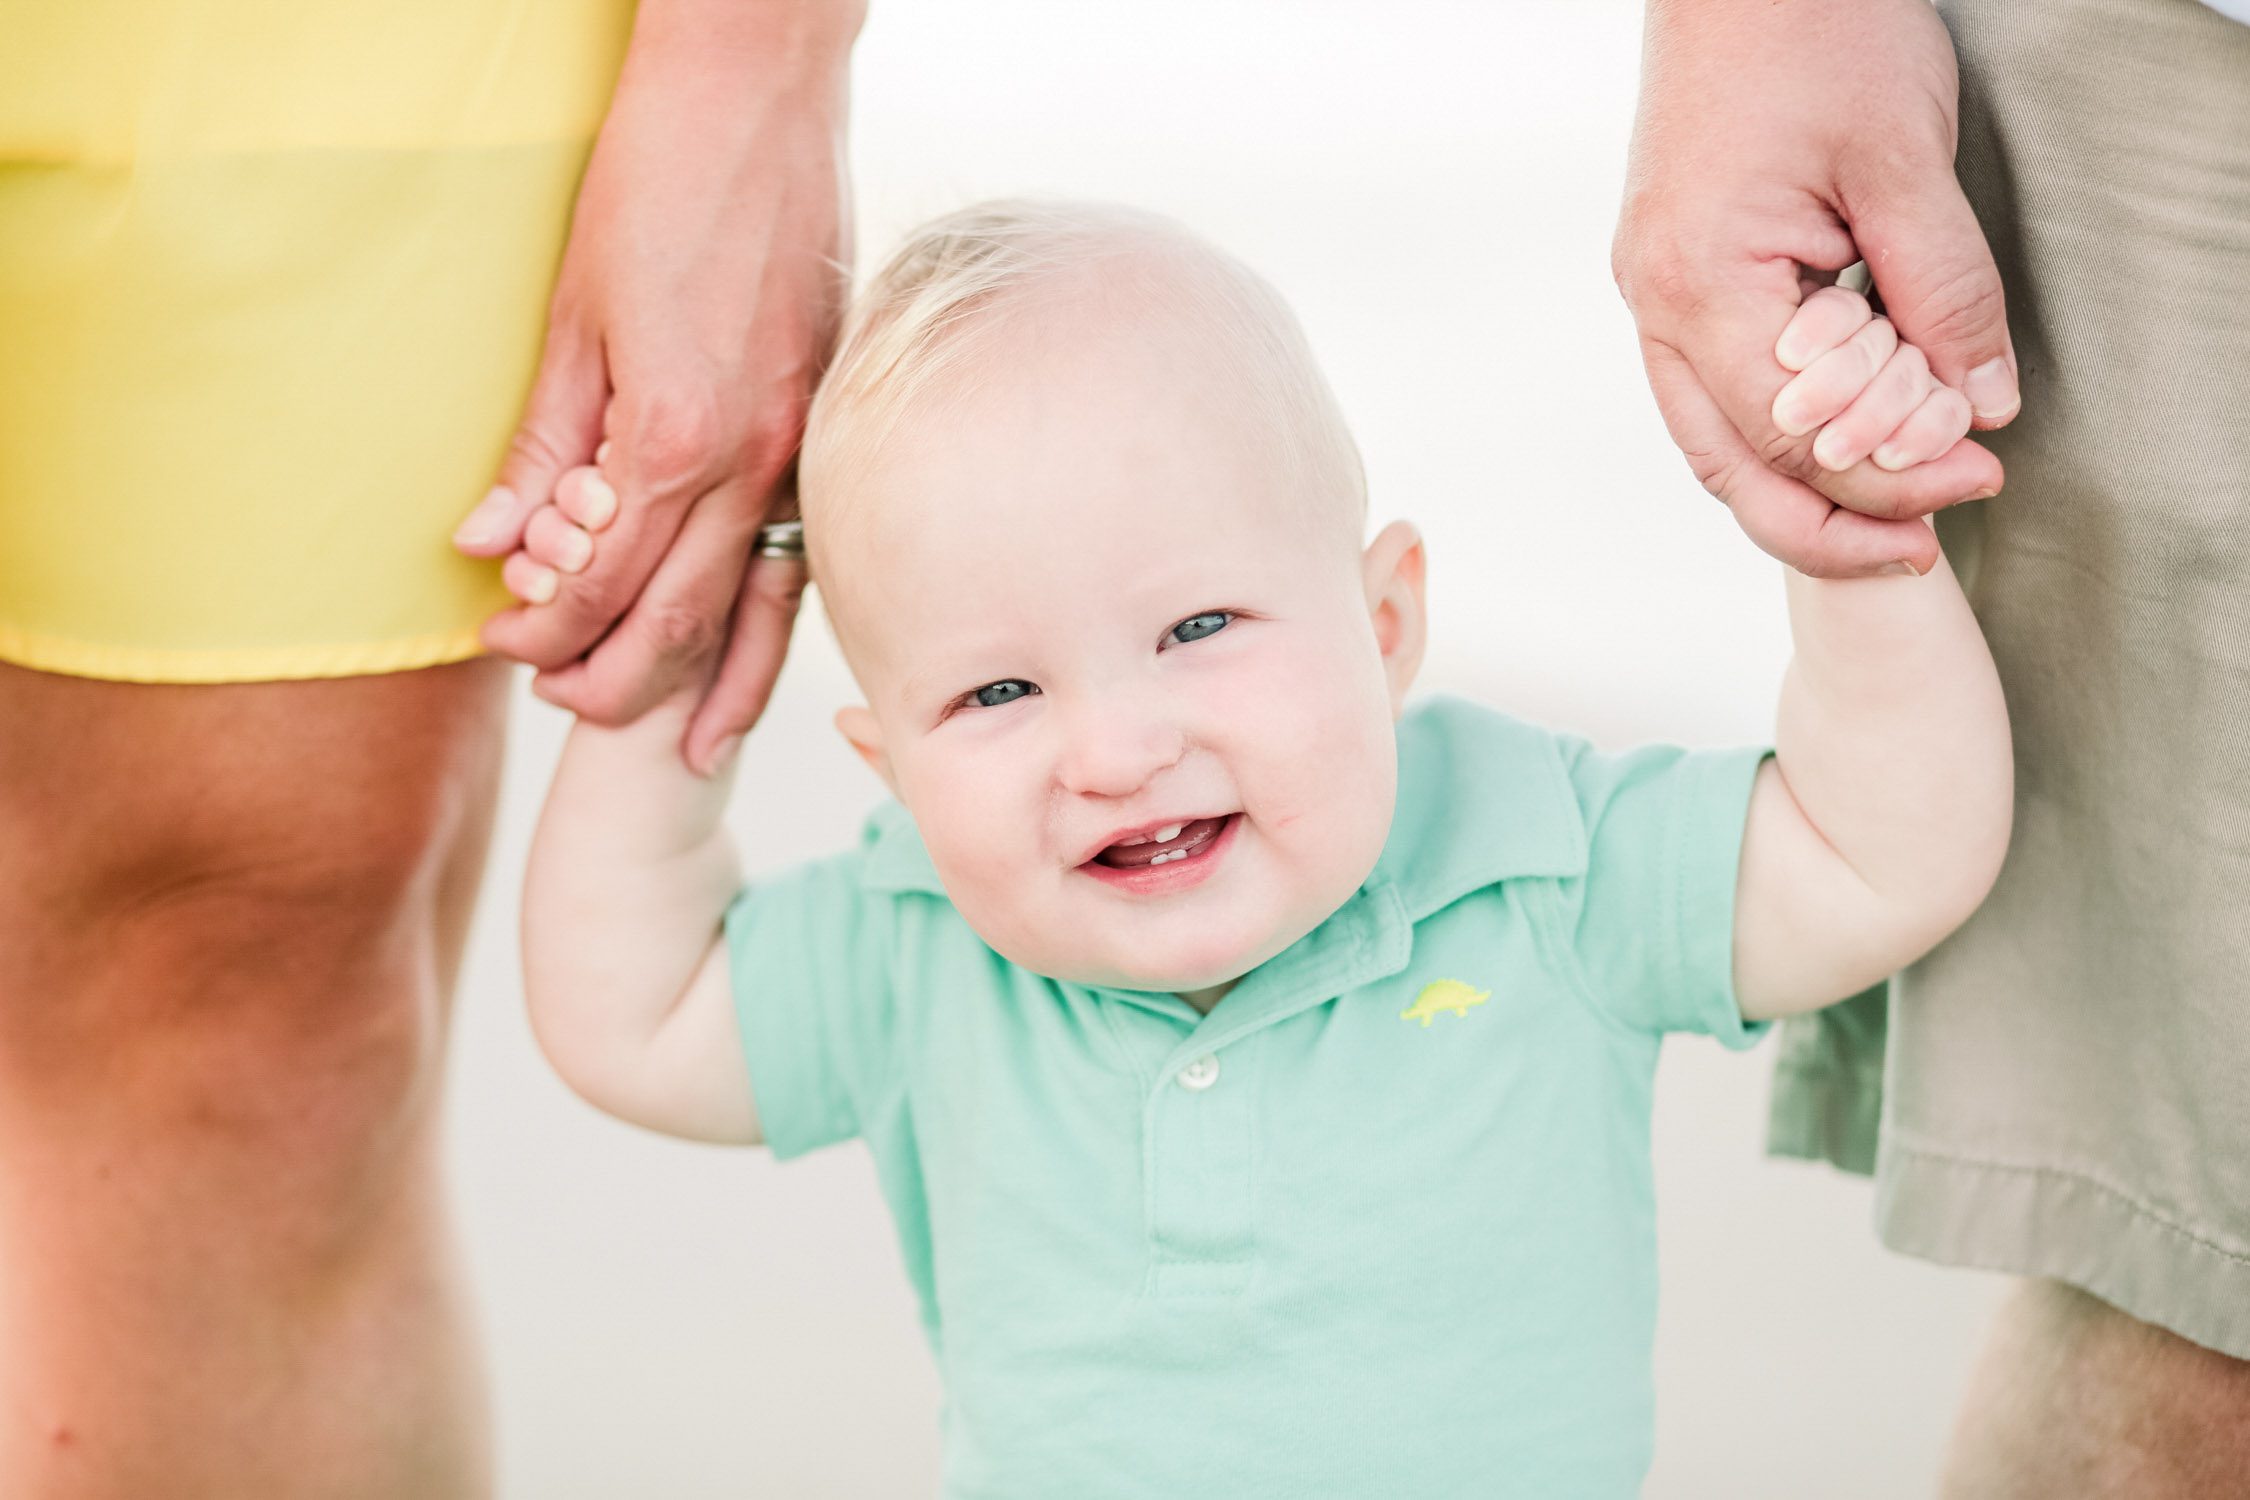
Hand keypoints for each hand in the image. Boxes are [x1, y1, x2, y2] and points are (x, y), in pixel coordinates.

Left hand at [453, 0, 858, 772]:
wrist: (758, 96)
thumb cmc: (658, 184)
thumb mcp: (571, 317)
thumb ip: (540, 448)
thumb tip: (490, 545)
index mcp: (676, 433)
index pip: (602, 580)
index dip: (543, 627)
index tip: (501, 641)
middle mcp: (754, 456)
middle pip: (681, 617)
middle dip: (611, 675)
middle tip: (557, 695)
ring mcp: (806, 444)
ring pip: (756, 603)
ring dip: (705, 678)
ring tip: (666, 737)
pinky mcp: (830, 423)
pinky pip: (803, 553)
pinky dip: (774, 621)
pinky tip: (753, 663)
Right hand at [1613, 0, 2017, 577]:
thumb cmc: (1810, 33)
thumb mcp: (1905, 159)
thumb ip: (1942, 291)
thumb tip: (1980, 404)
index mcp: (1700, 282)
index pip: (1797, 435)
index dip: (1891, 476)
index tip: (1979, 475)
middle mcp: (1657, 305)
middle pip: (1733, 470)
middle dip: (1833, 524)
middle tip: (1923, 547)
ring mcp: (1655, 296)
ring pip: (1714, 446)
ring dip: (1800, 494)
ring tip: (1886, 521)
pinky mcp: (1675, 279)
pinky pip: (1714, 397)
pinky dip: (1777, 440)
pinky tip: (1840, 446)